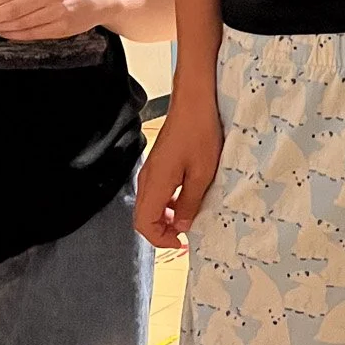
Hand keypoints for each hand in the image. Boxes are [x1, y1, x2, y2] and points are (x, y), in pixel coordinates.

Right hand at [135, 96, 225, 247]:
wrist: (194, 102)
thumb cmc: (200, 134)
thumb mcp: (202, 174)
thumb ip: (189, 203)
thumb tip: (180, 226)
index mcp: (155, 183)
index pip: (143, 223)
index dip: (160, 239)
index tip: (181, 242)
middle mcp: (147, 178)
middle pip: (142, 217)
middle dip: (160, 232)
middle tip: (183, 235)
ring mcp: (151, 170)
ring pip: (148, 205)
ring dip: (163, 218)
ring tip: (186, 220)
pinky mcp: (158, 163)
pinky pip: (155, 192)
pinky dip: (165, 203)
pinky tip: (185, 200)